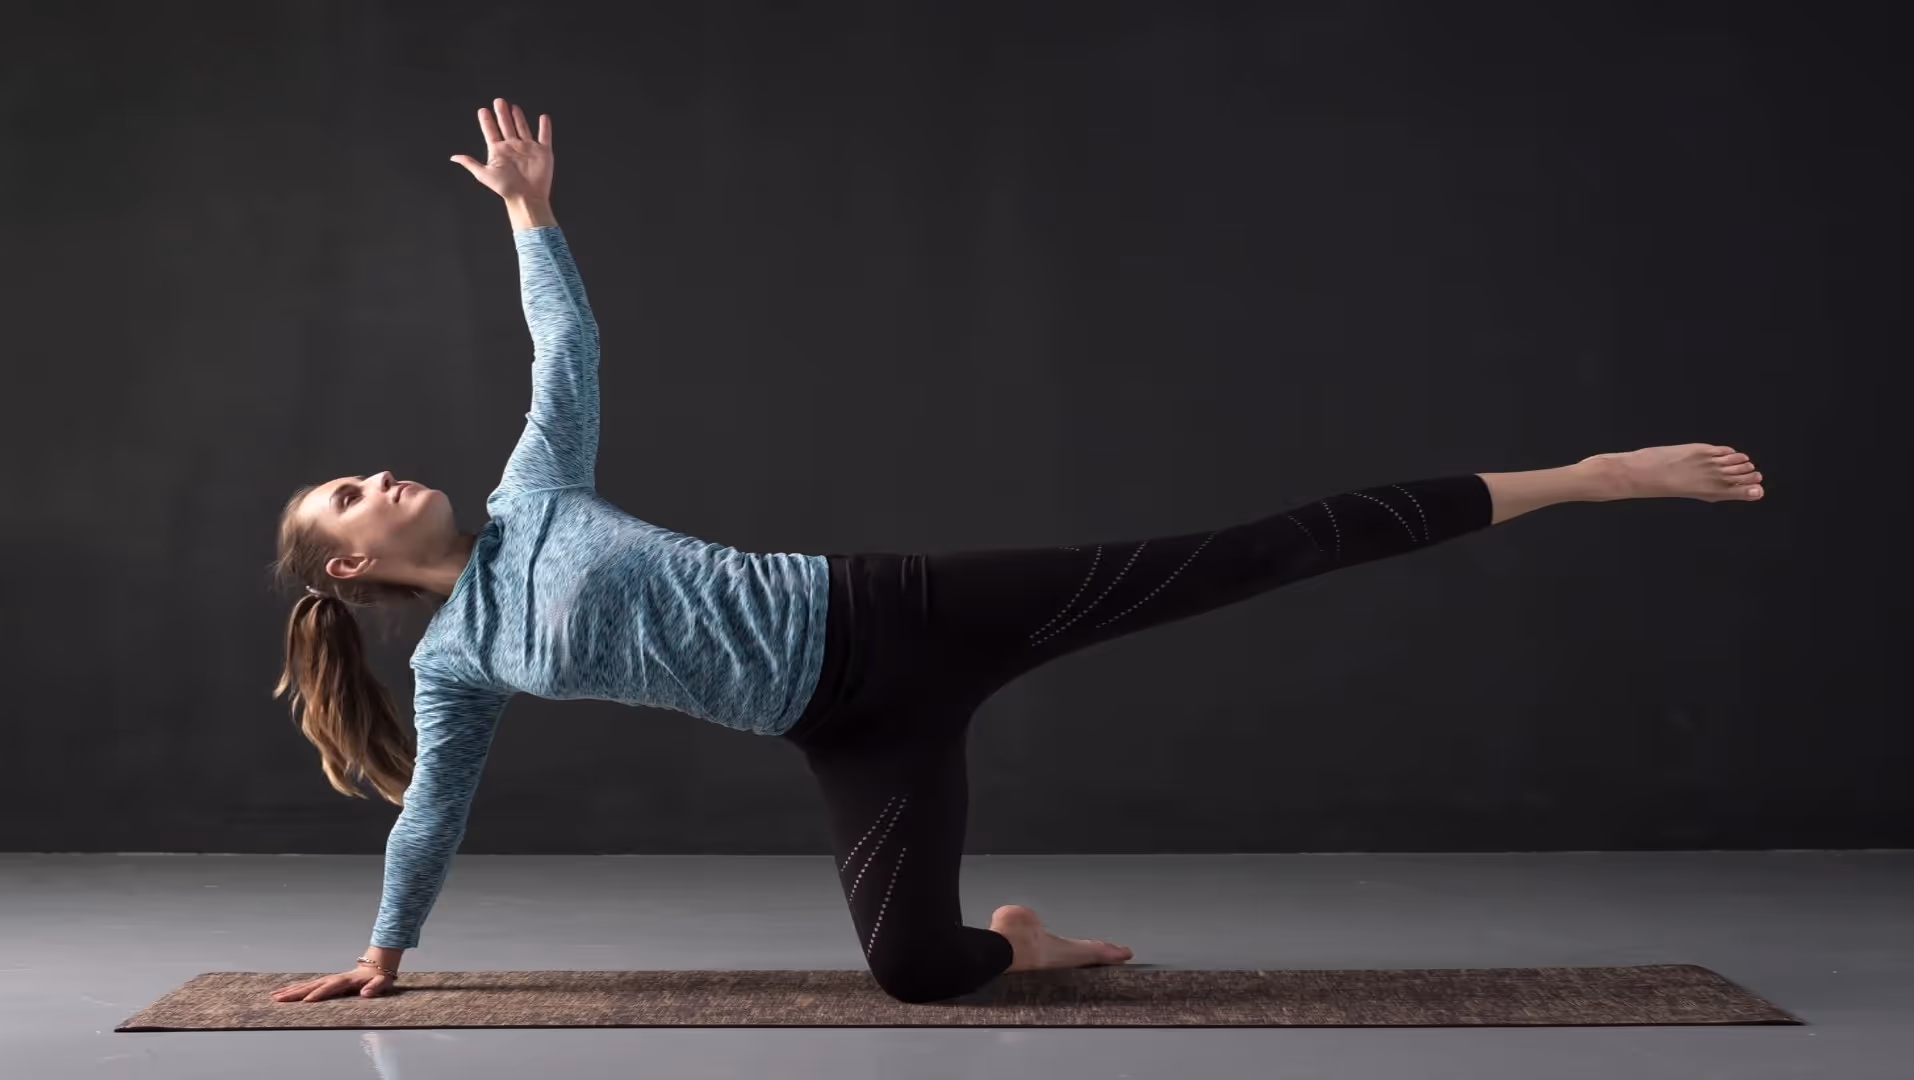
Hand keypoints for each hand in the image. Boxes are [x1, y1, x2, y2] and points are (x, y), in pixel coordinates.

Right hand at [270, 964, 394, 1002]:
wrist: (376, 966)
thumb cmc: (379, 978)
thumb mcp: (382, 982)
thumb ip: (375, 987)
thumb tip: (365, 993)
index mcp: (346, 980)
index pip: (330, 987)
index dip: (319, 994)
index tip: (307, 1001)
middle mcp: (334, 979)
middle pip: (312, 986)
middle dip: (296, 992)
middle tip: (279, 999)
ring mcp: (328, 979)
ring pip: (307, 985)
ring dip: (291, 990)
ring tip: (275, 996)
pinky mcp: (325, 982)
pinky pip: (308, 985)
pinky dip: (295, 988)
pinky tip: (283, 992)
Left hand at [451, 97, 553, 202]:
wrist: (526, 197)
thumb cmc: (506, 188)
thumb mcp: (484, 174)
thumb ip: (470, 163)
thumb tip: (453, 157)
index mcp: (499, 151)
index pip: (491, 132)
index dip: (486, 121)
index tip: (482, 110)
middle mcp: (513, 147)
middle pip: (506, 126)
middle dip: (502, 113)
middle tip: (498, 101)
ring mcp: (528, 148)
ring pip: (522, 128)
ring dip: (518, 117)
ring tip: (513, 107)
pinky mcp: (543, 152)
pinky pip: (544, 136)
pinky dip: (545, 127)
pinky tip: (544, 118)